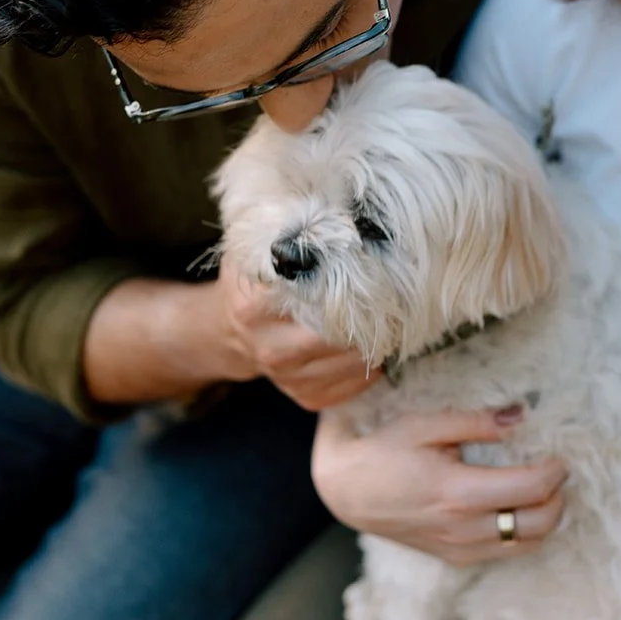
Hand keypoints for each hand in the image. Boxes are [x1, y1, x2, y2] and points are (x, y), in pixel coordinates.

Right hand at [207, 252, 380, 409]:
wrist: (229, 332)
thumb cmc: (254, 284)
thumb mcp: (255, 252)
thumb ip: (285, 238)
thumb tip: (329, 222)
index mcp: (254, 306)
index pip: (310, 297)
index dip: (344, 286)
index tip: (368, 272)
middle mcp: (269, 346)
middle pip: (337, 335)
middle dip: (368, 317)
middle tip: (391, 298)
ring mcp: (287, 378)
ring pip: (352, 363)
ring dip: (376, 342)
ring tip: (387, 320)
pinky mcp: (305, 398)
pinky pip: (354, 386)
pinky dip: (371, 367)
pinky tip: (369, 345)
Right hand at [311, 405, 566, 563]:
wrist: (347, 492)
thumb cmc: (384, 452)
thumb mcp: (425, 425)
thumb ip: (476, 422)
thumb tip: (520, 414)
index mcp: (457, 492)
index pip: (529, 489)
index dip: (554, 471)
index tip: (559, 454)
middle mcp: (463, 528)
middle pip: (539, 524)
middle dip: (558, 497)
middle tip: (555, 471)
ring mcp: (460, 549)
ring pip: (528, 544)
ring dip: (546, 518)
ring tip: (541, 489)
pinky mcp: (456, 558)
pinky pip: (507, 553)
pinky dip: (524, 533)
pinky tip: (516, 508)